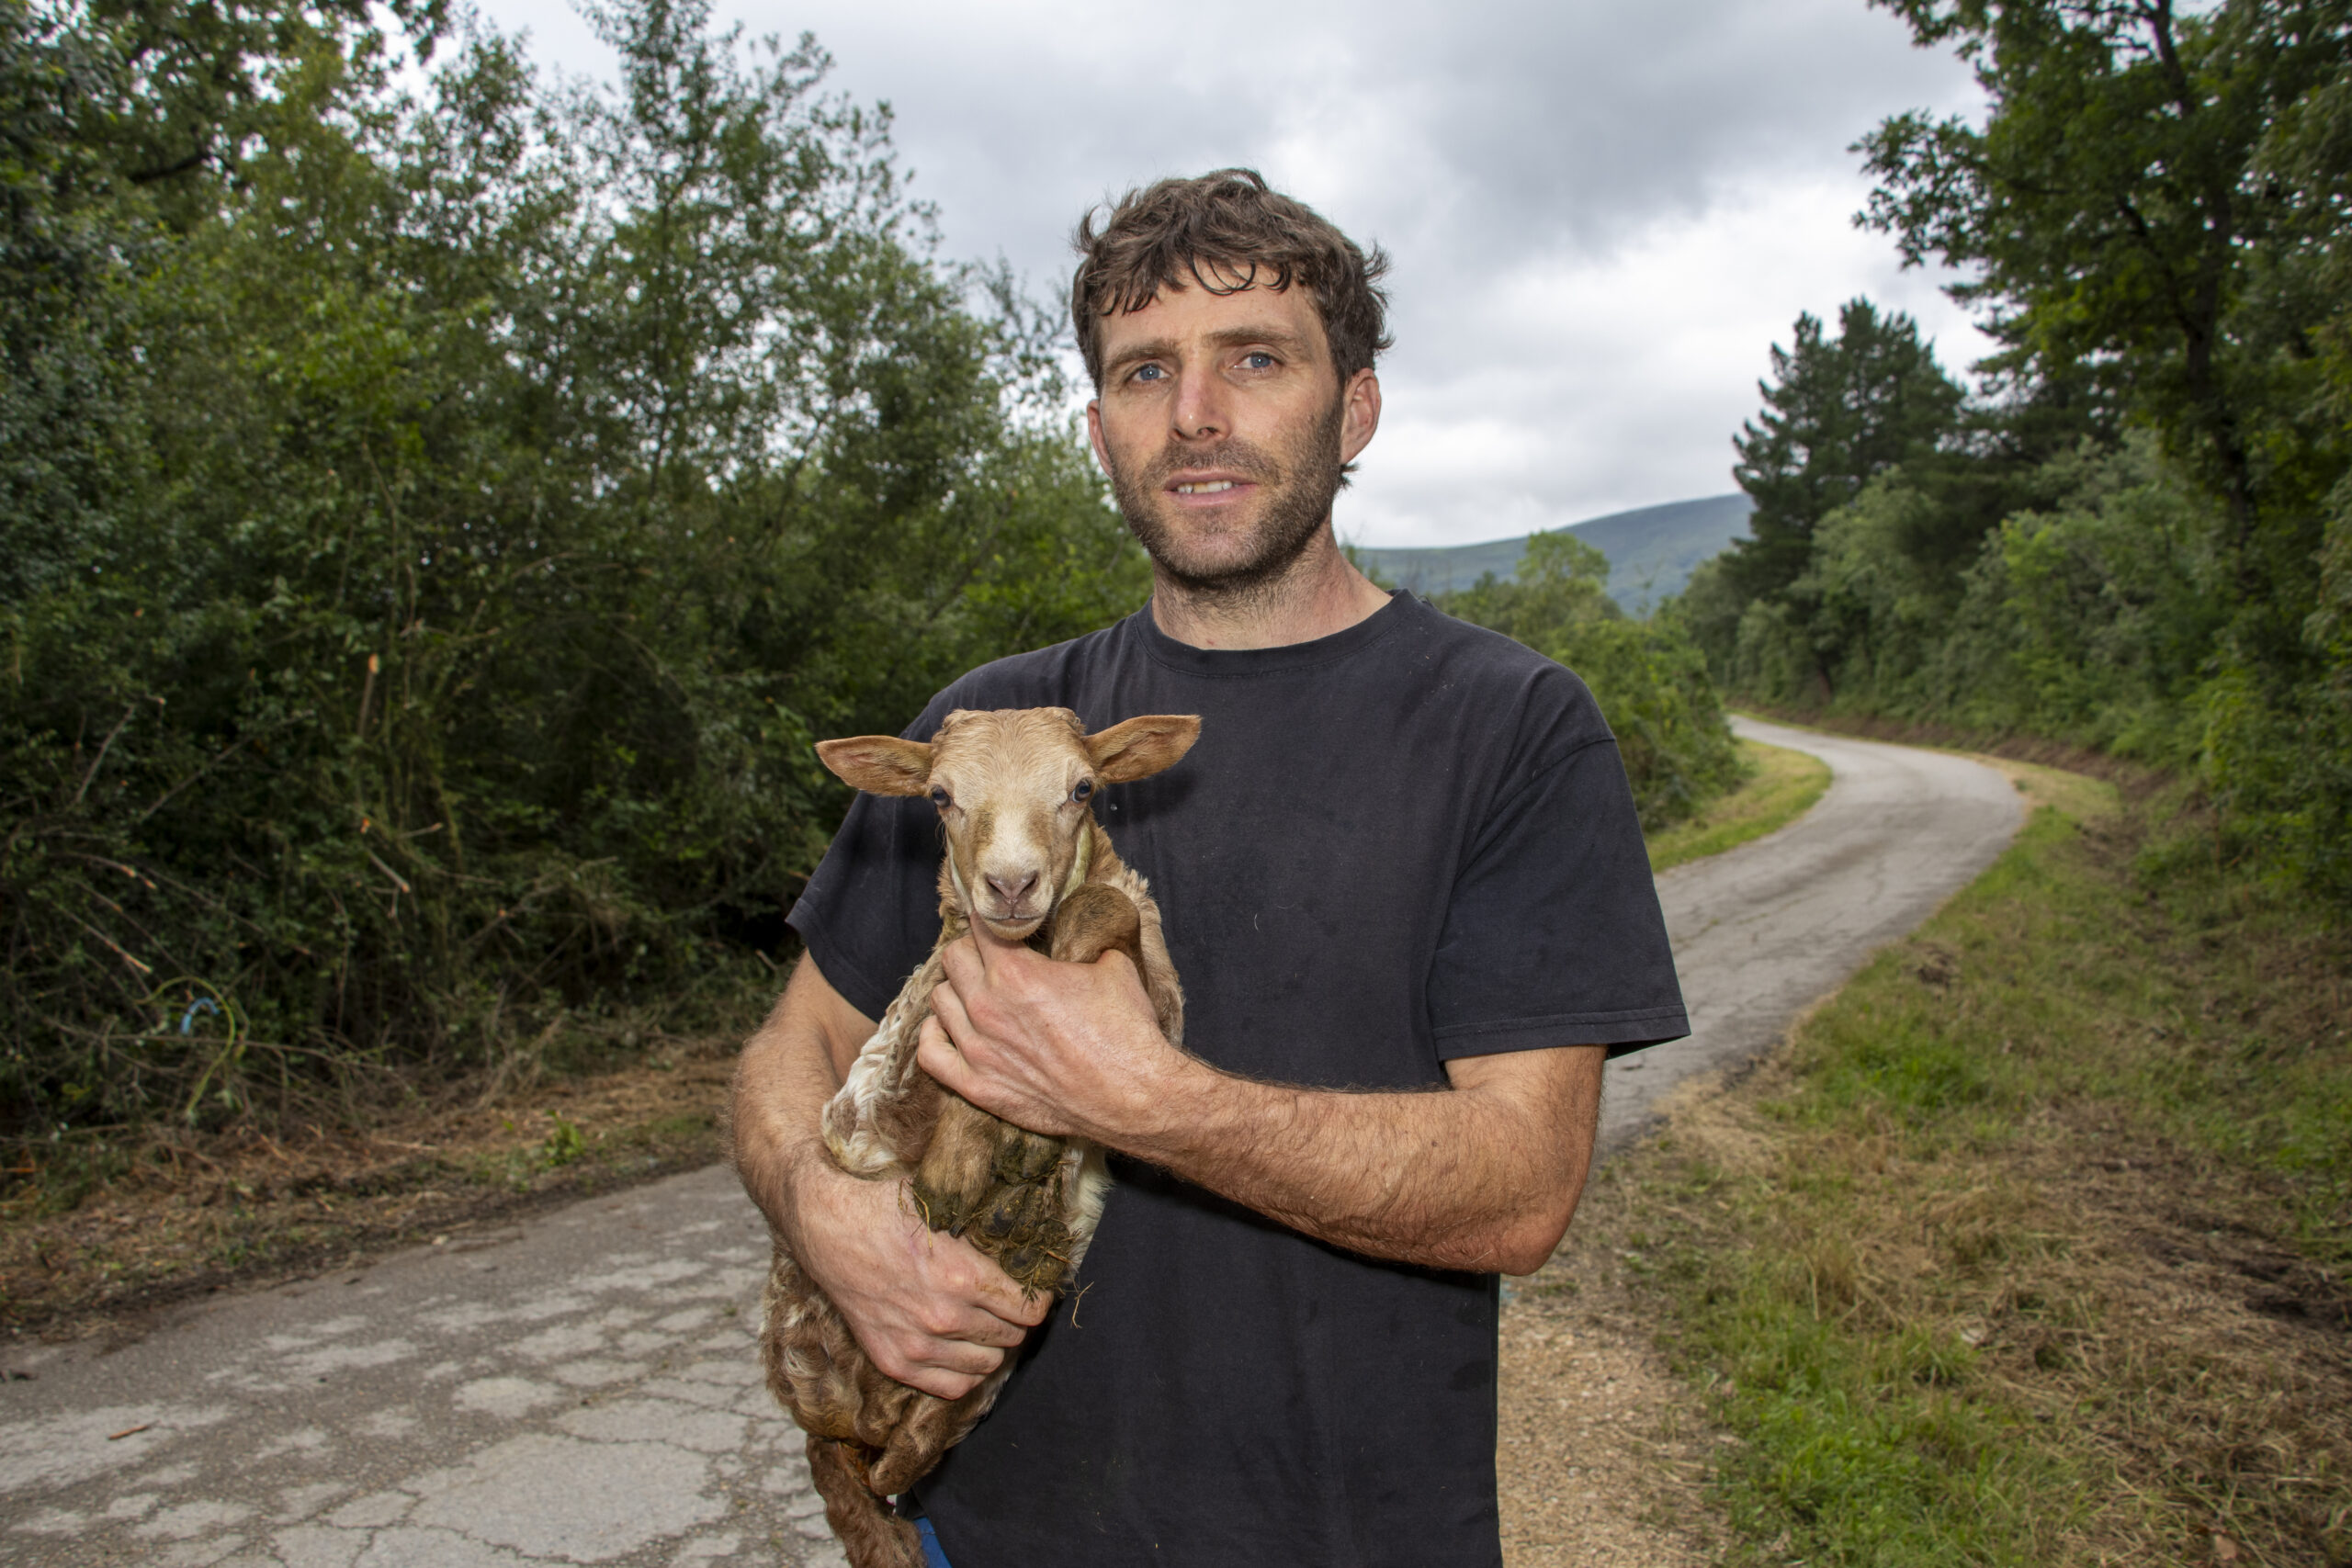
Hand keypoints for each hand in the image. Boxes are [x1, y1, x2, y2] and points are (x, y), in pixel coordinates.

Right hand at [787, 1147, 1047, 1399]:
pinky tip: (964, 1349)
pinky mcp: (894, 1362)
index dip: (1038, 1298)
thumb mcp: (946, 1205)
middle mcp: (943, 1318)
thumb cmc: (888, 1209)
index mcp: (962, 1276)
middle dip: (1015, 1319)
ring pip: (988, 1365)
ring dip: (992, 1345)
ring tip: (985, 1324)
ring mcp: (917, 1345)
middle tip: (1007, 1303)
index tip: (1033, 1289)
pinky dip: (966, 1371)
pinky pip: (953, 1387)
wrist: (828, 1227)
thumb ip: (987, 1226)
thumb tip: (1030, 1231)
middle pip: (1012, 1336)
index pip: (1030, 1310)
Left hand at [917, 919, 1190, 1146]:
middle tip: (991, 957)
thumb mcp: (1113, 968)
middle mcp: (988, 1006)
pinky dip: (934, 1035)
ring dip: (956, 991)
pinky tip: (947, 1028)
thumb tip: (1081, 935)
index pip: (981, 928)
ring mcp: (978, 1049)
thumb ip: (1084, 946)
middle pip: (953, 959)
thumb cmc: (1126, 1032)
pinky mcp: (978, 1086)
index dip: (991, 921)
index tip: (999, 924)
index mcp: (1016, 972)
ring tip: (975, 992)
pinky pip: (930, 1054)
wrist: (1132, 1095)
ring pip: (939, 1002)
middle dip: (972, 951)